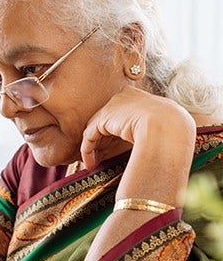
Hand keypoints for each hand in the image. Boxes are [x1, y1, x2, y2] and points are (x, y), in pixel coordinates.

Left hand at [80, 86, 194, 169]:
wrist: (169, 127)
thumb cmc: (173, 130)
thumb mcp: (163, 126)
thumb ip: (151, 129)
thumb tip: (149, 141)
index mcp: (142, 97)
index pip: (123, 113)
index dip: (116, 131)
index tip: (115, 147)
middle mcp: (125, 97)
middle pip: (107, 120)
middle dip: (102, 140)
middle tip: (101, 156)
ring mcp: (113, 106)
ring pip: (96, 128)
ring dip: (93, 148)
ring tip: (93, 163)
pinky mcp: (104, 118)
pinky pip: (90, 136)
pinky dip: (88, 150)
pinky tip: (91, 163)